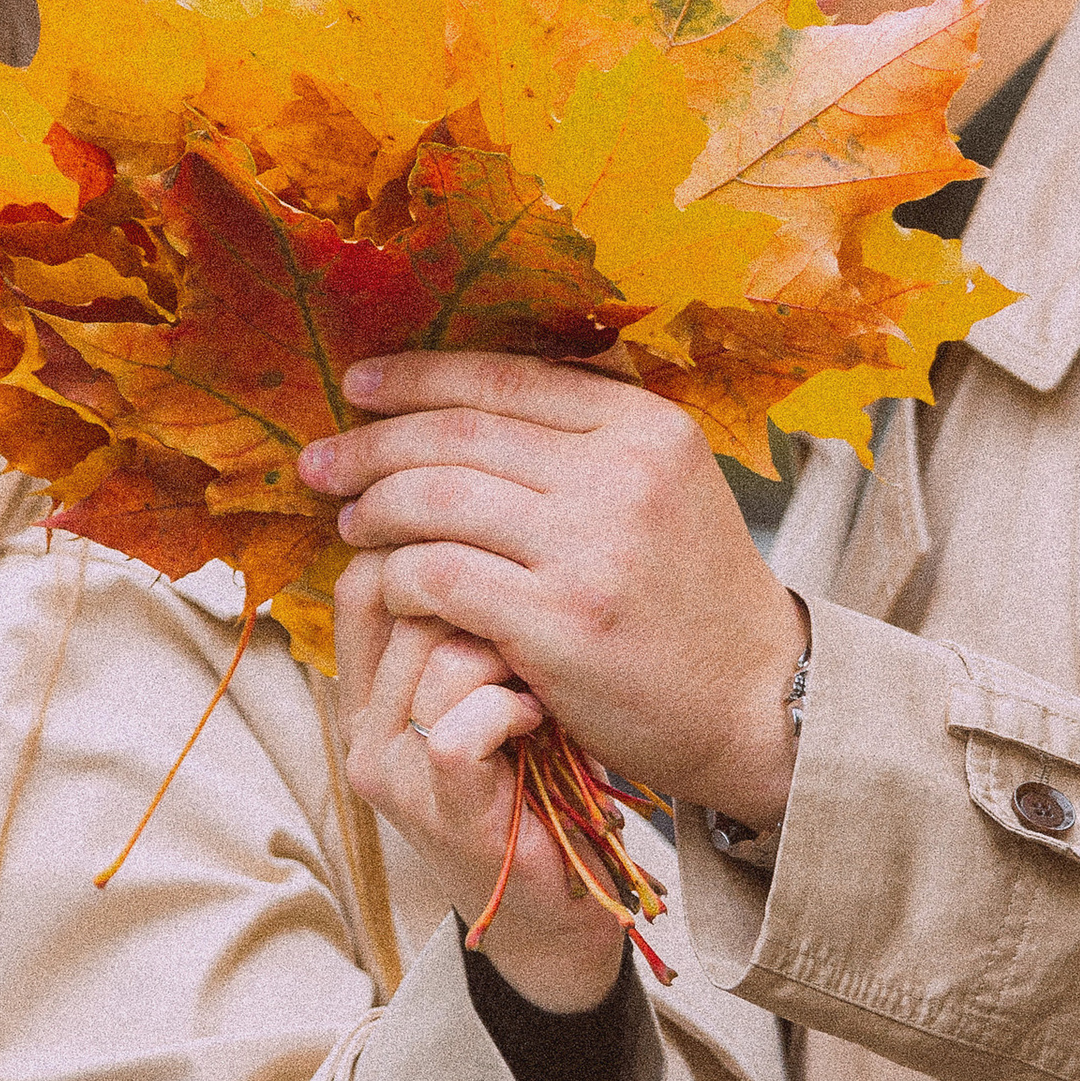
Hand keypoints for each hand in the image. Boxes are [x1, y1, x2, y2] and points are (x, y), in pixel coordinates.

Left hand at [303, 356, 806, 828]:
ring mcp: (590, 548)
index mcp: (646, 425)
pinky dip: (397, 577)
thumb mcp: (666, 488)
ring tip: (350, 523)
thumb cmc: (693, 599)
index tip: (359, 387)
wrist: (758, 704)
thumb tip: (461, 403)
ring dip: (376, 508)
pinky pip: (438, 577)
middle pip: (458, 434)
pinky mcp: (559, 622)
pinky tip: (388, 586)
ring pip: (436, 499)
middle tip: (321, 461)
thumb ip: (585, 442)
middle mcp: (621, 474)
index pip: (503, 378)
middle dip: (372, 443)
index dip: (417, 377)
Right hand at [334, 558, 625, 1011]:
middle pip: (403, 600)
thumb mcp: (497, 682)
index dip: (429, 543)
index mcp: (367, 686)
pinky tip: (541, 720)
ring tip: (544, 676)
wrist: (557, 904)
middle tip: (541, 618)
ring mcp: (391, 771)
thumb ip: (475, 615)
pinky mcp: (436, 809)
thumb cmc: (539, 778)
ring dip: (509, 650)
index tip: (505, 546)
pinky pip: (460, 722)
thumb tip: (498, 510)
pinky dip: (511, 708)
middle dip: (487, 593)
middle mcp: (362, 725)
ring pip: (436, 654)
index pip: (366, 575)